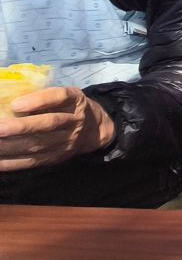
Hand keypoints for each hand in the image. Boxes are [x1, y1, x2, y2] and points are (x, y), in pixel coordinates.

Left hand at [0, 88, 114, 172]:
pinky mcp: (57, 157)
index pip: (60, 97)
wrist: (94, 129)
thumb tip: (8, 99)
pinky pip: (34, 161)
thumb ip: (44, 96)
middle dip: (21, 127)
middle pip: (49, 123)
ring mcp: (67, 142)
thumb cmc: (69, 107)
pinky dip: (13, 162)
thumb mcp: (66, 96)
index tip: (15, 104)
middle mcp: (74, 121)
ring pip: (38, 145)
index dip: (38, 100)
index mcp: (75, 100)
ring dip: (11, 146)